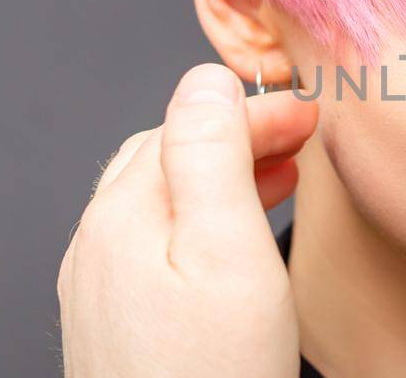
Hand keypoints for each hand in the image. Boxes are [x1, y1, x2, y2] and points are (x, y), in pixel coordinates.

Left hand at [57, 64, 317, 376]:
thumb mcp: (228, 253)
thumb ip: (213, 158)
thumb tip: (206, 79)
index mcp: (122, 216)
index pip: (188, 124)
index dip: (253, 107)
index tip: (308, 111)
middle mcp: (96, 245)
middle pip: (166, 155)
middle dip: (235, 133)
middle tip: (301, 134)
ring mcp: (98, 288)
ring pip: (158, 198)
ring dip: (218, 173)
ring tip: (277, 175)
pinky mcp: (112, 326)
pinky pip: (151, 242)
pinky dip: (198, 217)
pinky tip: (230, 238)